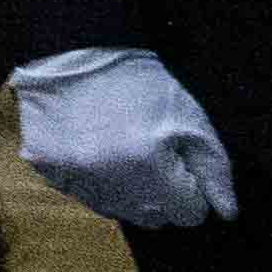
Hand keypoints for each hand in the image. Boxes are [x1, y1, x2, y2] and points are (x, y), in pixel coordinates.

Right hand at [24, 48, 239, 234]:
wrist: (75, 51)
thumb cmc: (140, 84)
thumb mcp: (192, 120)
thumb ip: (215, 171)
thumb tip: (225, 212)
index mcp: (149, 169)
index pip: (189, 214)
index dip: (191, 188)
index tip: (179, 161)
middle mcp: (108, 181)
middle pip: (154, 219)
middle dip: (161, 194)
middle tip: (152, 154)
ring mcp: (73, 177)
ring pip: (118, 211)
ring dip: (128, 191)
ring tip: (123, 151)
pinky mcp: (46, 168)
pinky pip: (83, 194)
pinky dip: (94, 180)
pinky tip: (95, 149)